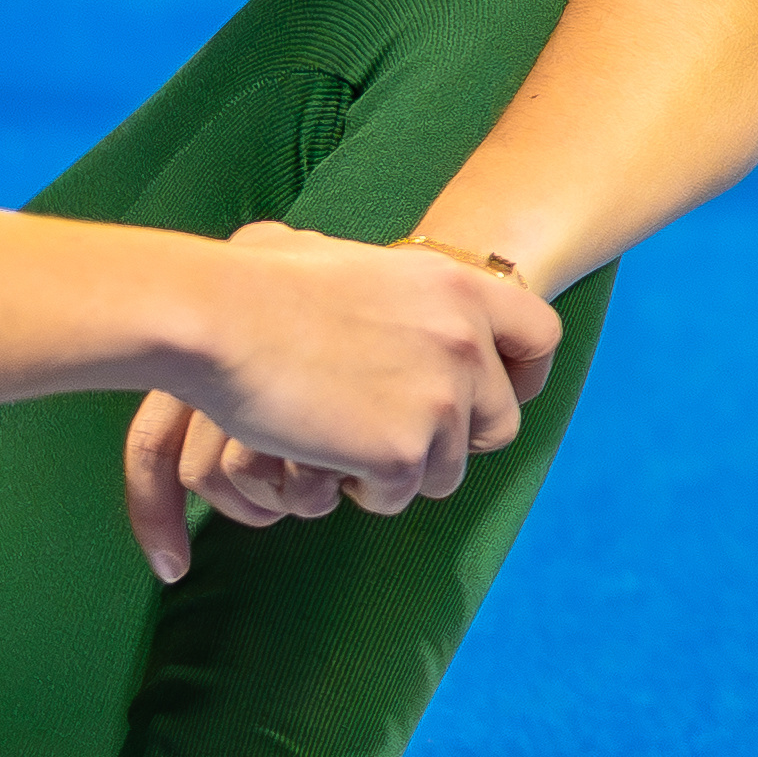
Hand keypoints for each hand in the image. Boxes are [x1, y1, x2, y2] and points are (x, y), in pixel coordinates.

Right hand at [138, 225, 558, 579]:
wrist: (216, 317)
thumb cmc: (259, 285)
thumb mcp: (354, 261)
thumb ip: (403, 290)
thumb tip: (415, 306)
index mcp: (459, 287)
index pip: (541, 337)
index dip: (523, 375)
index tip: (495, 394)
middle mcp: (466, 343)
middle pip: (500, 423)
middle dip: (453, 440)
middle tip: (398, 436)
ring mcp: (440, 399)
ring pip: (447, 471)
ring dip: (401, 470)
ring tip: (343, 443)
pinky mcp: (402, 451)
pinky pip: (398, 495)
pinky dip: (361, 487)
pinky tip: (324, 457)